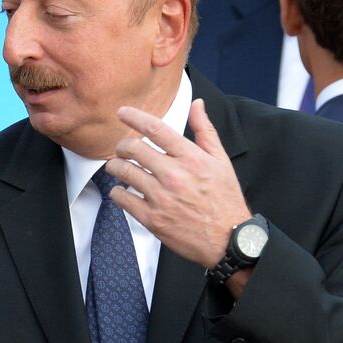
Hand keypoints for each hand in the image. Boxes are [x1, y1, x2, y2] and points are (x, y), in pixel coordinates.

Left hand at [106, 100, 250, 271]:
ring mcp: (161, 197)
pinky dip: (117, 191)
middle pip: (133, 149)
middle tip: (122, 149)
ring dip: (115, 166)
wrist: (227, 238)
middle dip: (122, 146)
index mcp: (191, 158)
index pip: (156, 129)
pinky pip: (122, 198)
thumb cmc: (224, 199)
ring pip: (124, 172)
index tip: (122, 112)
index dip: (134, 117)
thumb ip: (205, 131)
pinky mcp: (152, 218)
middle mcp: (174, 175)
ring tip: (117, 167)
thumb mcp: (221, 160)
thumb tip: (197, 104)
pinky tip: (122, 190)